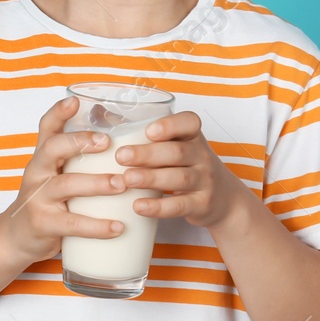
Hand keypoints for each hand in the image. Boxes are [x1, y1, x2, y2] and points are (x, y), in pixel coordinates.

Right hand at [0, 95, 132, 265]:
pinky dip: (97, 226)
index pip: (46, 128)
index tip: (75, 101)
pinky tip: (118, 227)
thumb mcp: (56, 175)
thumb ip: (79, 160)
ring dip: (97, 183)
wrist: (16, 238)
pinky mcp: (43, 224)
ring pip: (65, 184)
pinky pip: (72, 223)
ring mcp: (37, 198)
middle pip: (52, 148)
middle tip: (108, 142)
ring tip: (122, 184)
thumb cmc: (47, 202)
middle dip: (79, 142)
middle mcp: (37, 172)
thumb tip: (120, 138)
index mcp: (43, 158)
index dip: (58, 113)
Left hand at [114, 110, 247, 228]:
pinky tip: (138, 207)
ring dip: (150, 178)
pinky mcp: (201, 204)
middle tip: (120, 156)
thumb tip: (97, 113)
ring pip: (178, 177)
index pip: (189, 122)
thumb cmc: (185, 165)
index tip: (148, 130)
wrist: (223, 199)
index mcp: (191, 136)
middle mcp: (201, 155)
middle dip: (147, 154)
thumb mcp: (173, 145)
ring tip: (125, 179)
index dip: (170, 125)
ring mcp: (204, 181)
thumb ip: (141, 131)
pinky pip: (180, 205)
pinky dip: (159, 208)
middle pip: (176, 152)